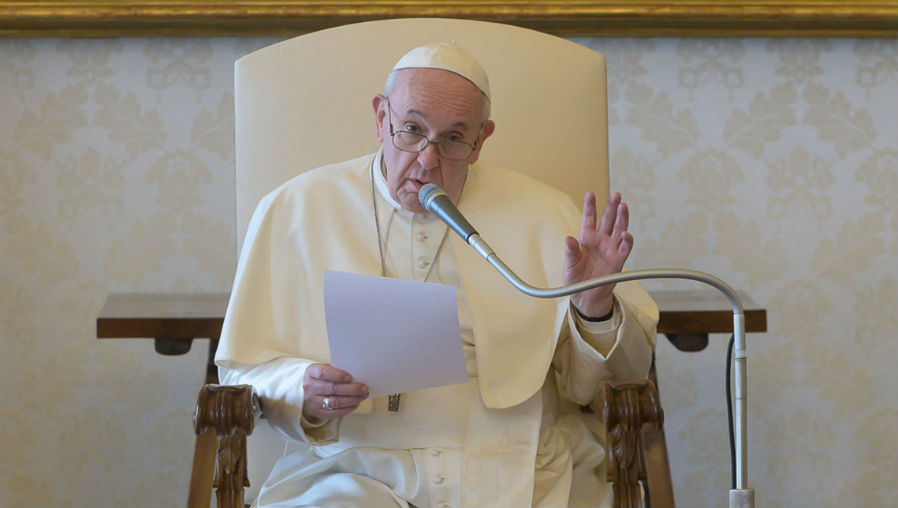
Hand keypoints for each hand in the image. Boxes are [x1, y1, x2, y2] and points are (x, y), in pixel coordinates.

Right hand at [302, 363, 368, 420]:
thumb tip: (356, 376)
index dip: (338, 375)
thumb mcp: (323, 368)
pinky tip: (355, 403)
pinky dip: (347, 408)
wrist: (304, 391)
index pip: (323, 373)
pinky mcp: (317, 412)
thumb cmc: (319, 377)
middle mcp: (309, 387)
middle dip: (351, 389)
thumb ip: (336, 370)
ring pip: (335, 402)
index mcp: (311, 372)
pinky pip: (334, 412)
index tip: (350, 377)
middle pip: (332, 388)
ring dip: (352, 400)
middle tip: (364, 388)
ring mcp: (312, 401)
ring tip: (362, 396)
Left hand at [563, 191, 632, 317]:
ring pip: (619, 230)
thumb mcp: (569, 264)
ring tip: (623, 207)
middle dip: (612, 207)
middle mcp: (600, 240)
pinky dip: (626, 241)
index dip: (590, 206)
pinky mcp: (618, 261)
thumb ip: (570, 251)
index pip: (589, 218)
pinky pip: (625, 249)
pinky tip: (625, 234)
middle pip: (608, 220)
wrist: (584, 296)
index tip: (590, 194)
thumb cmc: (575, 278)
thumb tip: (568, 238)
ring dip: (622, 218)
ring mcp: (610, 249)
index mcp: (587, 238)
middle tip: (616, 195)